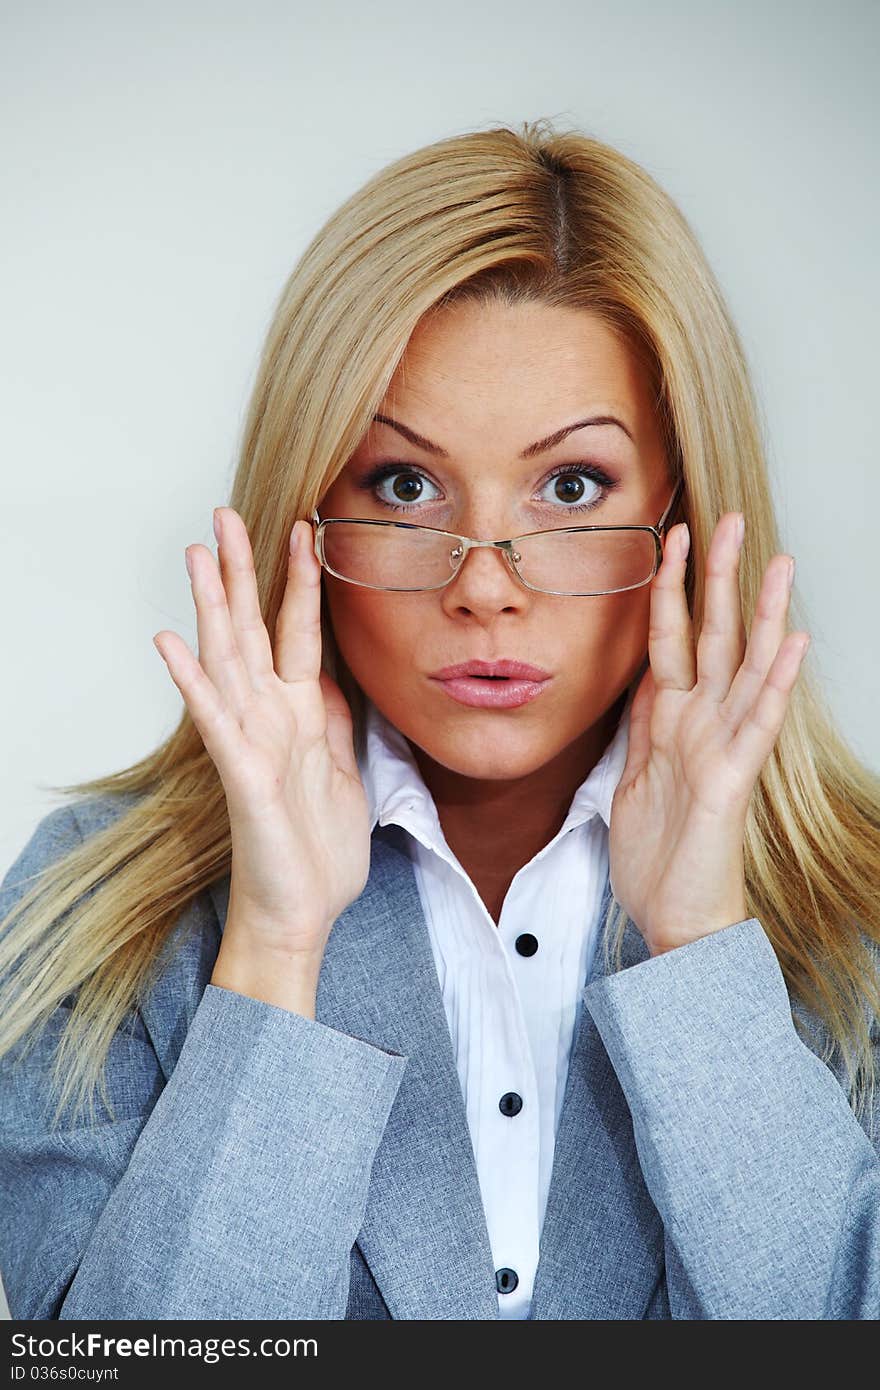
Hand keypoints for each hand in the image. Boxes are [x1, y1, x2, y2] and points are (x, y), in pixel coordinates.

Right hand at [153, 508, 370, 964]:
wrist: (301, 913)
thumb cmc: (317, 850)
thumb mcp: (343, 770)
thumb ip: (335, 721)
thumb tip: (335, 680)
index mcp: (298, 714)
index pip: (297, 632)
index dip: (300, 581)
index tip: (305, 529)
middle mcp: (268, 717)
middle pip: (250, 629)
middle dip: (241, 571)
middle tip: (226, 514)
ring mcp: (251, 742)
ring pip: (227, 660)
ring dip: (211, 607)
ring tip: (196, 554)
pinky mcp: (243, 774)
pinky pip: (215, 720)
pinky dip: (193, 681)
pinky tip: (170, 643)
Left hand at [608, 511, 808, 957]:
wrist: (676, 920)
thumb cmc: (660, 855)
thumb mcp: (632, 778)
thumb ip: (642, 728)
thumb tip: (644, 682)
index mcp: (673, 721)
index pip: (672, 640)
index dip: (669, 589)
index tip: (667, 538)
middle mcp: (703, 724)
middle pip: (714, 636)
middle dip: (718, 577)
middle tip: (728, 518)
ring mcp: (721, 748)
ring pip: (746, 666)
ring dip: (763, 613)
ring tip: (779, 561)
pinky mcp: (730, 779)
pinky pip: (756, 722)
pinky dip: (774, 682)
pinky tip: (794, 643)